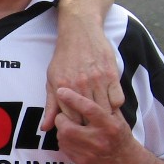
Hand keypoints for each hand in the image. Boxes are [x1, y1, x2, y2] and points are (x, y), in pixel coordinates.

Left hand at [43, 11, 122, 130]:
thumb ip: (50, 105)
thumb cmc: (64, 57)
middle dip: (90, 127)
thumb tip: (45, 128)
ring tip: (102, 122)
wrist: (80, 31)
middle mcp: (80, 85)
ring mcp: (97, 80)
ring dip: (104, 118)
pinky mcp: (111, 74)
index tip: (78, 132)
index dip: (75, 129)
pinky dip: (115, 106)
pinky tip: (110, 105)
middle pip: (88, 118)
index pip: (70, 120)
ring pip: (104, 110)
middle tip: (92, 130)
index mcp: (62, 88)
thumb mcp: (51, 79)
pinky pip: (118, 100)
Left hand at [52, 87, 146, 163]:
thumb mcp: (116, 117)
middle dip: (61, 119)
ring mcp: (90, 153)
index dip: (73, 99)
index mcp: (110, 125)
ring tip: (67, 124)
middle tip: (63, 115)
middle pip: (69, 127)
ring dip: (61, 129)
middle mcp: (100, 139)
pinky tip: (70, 136)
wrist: (124, 161)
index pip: (89, 109)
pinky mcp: (82, 162)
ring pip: (63, 138)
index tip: (62, 91)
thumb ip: (102, 104)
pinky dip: (63, 140)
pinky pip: (64, 148)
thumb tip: (82, 89)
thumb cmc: (119, 135)